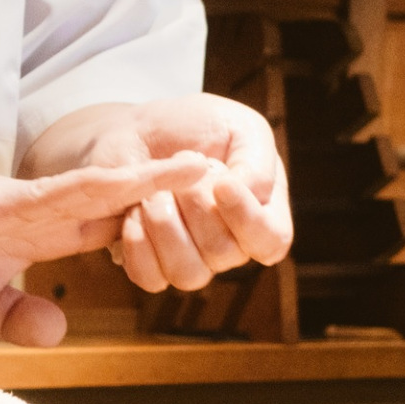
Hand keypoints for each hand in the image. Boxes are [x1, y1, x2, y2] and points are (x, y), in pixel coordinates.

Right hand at [0, 152, 207, 346]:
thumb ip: (20, 316)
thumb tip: (60, 332)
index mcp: (51, 234)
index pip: (121, 230)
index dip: (164, 228)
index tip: (208, 229)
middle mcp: (55, 213)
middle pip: (133, 202)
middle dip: (181, 197)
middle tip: (238, 188)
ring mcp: (38, 202)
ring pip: (116, 187)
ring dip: (165, 178)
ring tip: (216, 167)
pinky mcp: (17, 200)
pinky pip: (76, 190)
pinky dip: (116, 183)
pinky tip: (152, 177)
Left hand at [25, 94, 292, 292]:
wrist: (135, 130)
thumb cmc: (193, 125)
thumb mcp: (237, 125)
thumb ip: (256, 161)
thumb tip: (251, 197)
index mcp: (262, 210)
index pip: (271, 241)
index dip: (248, 220)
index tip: (221, 183)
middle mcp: (231, 243)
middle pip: (225, 253)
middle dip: (196, 204)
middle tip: (179, 164)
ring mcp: (192, 259)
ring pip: (189, 273)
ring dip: (165, 224)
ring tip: (152, 190)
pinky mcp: (153, 264)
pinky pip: (151, 278)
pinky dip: (138, 243)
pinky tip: (133, 212)